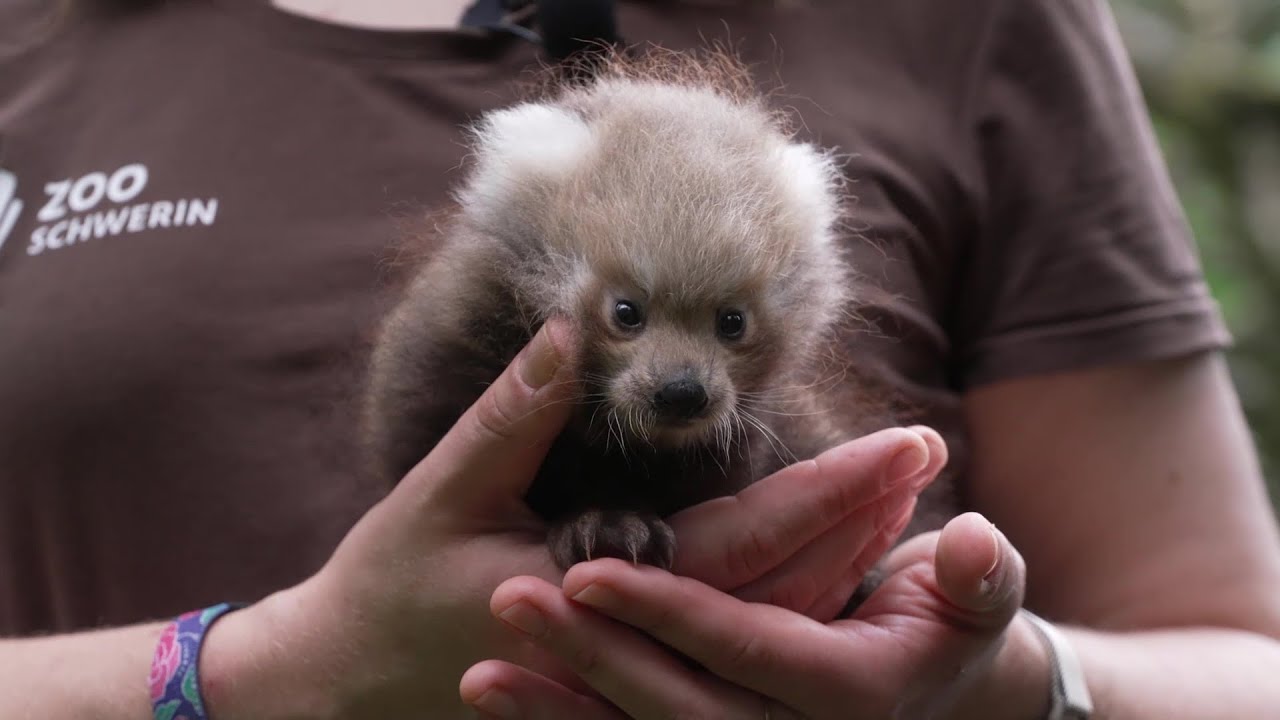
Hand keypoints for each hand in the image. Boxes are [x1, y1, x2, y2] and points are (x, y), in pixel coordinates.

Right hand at [199, 320, 942, 718]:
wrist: (350, 683)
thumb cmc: (387, 587)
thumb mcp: (444, 492)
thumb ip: (517, 412)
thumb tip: (580, 324)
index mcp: (604, 601)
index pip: (746, 543)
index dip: (833, 490)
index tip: (910, 440)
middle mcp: (640, 647)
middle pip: (782, 585)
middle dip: (862, 519)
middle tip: (932, 452)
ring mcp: (640, 663)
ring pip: (766, 612)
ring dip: (838, 553)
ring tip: (905, 495)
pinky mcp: (631, 659)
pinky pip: (728, 624)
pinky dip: (787, 581)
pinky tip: (830, 547)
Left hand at [462, 510, 1038, 718]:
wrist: (934, 695)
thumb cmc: (949, 629)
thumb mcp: (979, 603)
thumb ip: (980, 579)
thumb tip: (971, 541)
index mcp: (847, 693)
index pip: (745, 651)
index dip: (670, 613)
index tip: (589, 570)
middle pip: (679, 707)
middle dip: (594, 658)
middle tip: (509, 600)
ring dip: (562, 714)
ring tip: (479, 678)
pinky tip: (507, 706)